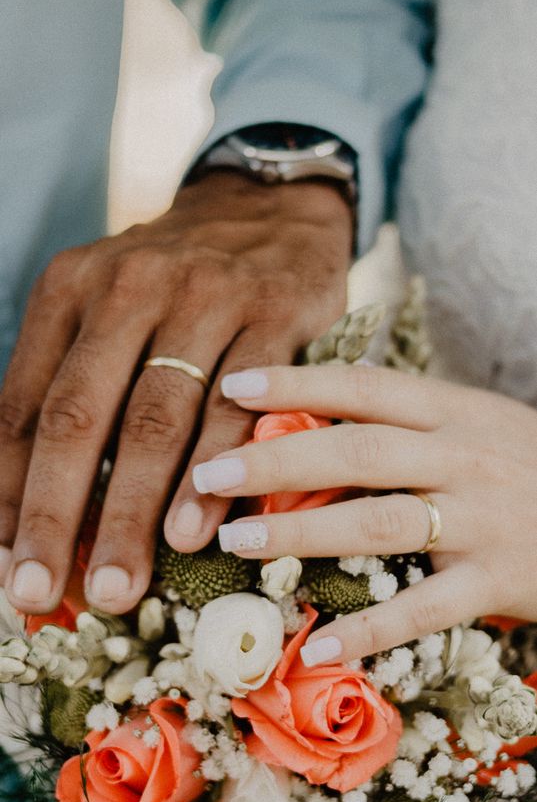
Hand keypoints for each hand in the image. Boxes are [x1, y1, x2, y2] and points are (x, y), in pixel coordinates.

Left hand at [0, 173, 350, 614]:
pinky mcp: (274, 314)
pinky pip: (241, 405)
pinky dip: (216, 473)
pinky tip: (198, 532)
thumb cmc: (173, 284)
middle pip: (79, 416)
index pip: (22, 406)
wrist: (268, 207)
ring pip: (156, 418)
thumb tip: (22, 506)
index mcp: (69, 292)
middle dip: (54, 515)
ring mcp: (204, 297)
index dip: (6, 491)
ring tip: (119, 583)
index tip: (0, 566)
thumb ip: (67, 387)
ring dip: (131, 509)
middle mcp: (127, 288)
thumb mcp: (103, 309)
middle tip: (39, 593)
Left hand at [191, 363, 536, 661]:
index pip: (366, 388)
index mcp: (459, 412)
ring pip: (380, 522)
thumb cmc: (531, 470)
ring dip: (302, 532)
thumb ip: (415, 421)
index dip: (297, 383)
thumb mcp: (483, 425)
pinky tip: (319, 645)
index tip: (231, 387)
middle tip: (207, 474)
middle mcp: (467, 458)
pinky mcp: (499, 581)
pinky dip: (371, 629)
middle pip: (358, 453)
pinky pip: (425, 609)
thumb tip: (323, 407)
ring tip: (237, 539)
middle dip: (275, 461)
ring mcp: (484, 521)